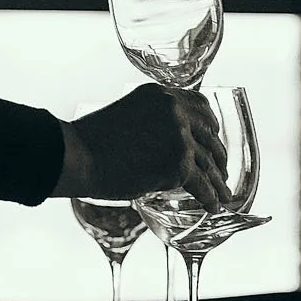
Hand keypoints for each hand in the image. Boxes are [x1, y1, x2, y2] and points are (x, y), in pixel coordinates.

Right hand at [53, 84, 229, 211]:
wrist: (77, 155)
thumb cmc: (91, 141)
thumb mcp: (127, 115)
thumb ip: (151, 122)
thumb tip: (164, 144)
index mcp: (161, 95)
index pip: (199, 105)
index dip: (210, 124)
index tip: (213, 136)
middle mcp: (174, 110)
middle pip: (208, 134)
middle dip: (217, 155)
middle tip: (221, 169)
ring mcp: (179, 136)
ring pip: (207, 162)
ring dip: (218, 180)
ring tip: (223, 194)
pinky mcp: (178, 164)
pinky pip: (202, 183)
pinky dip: (210, 197)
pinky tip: (213, 206)